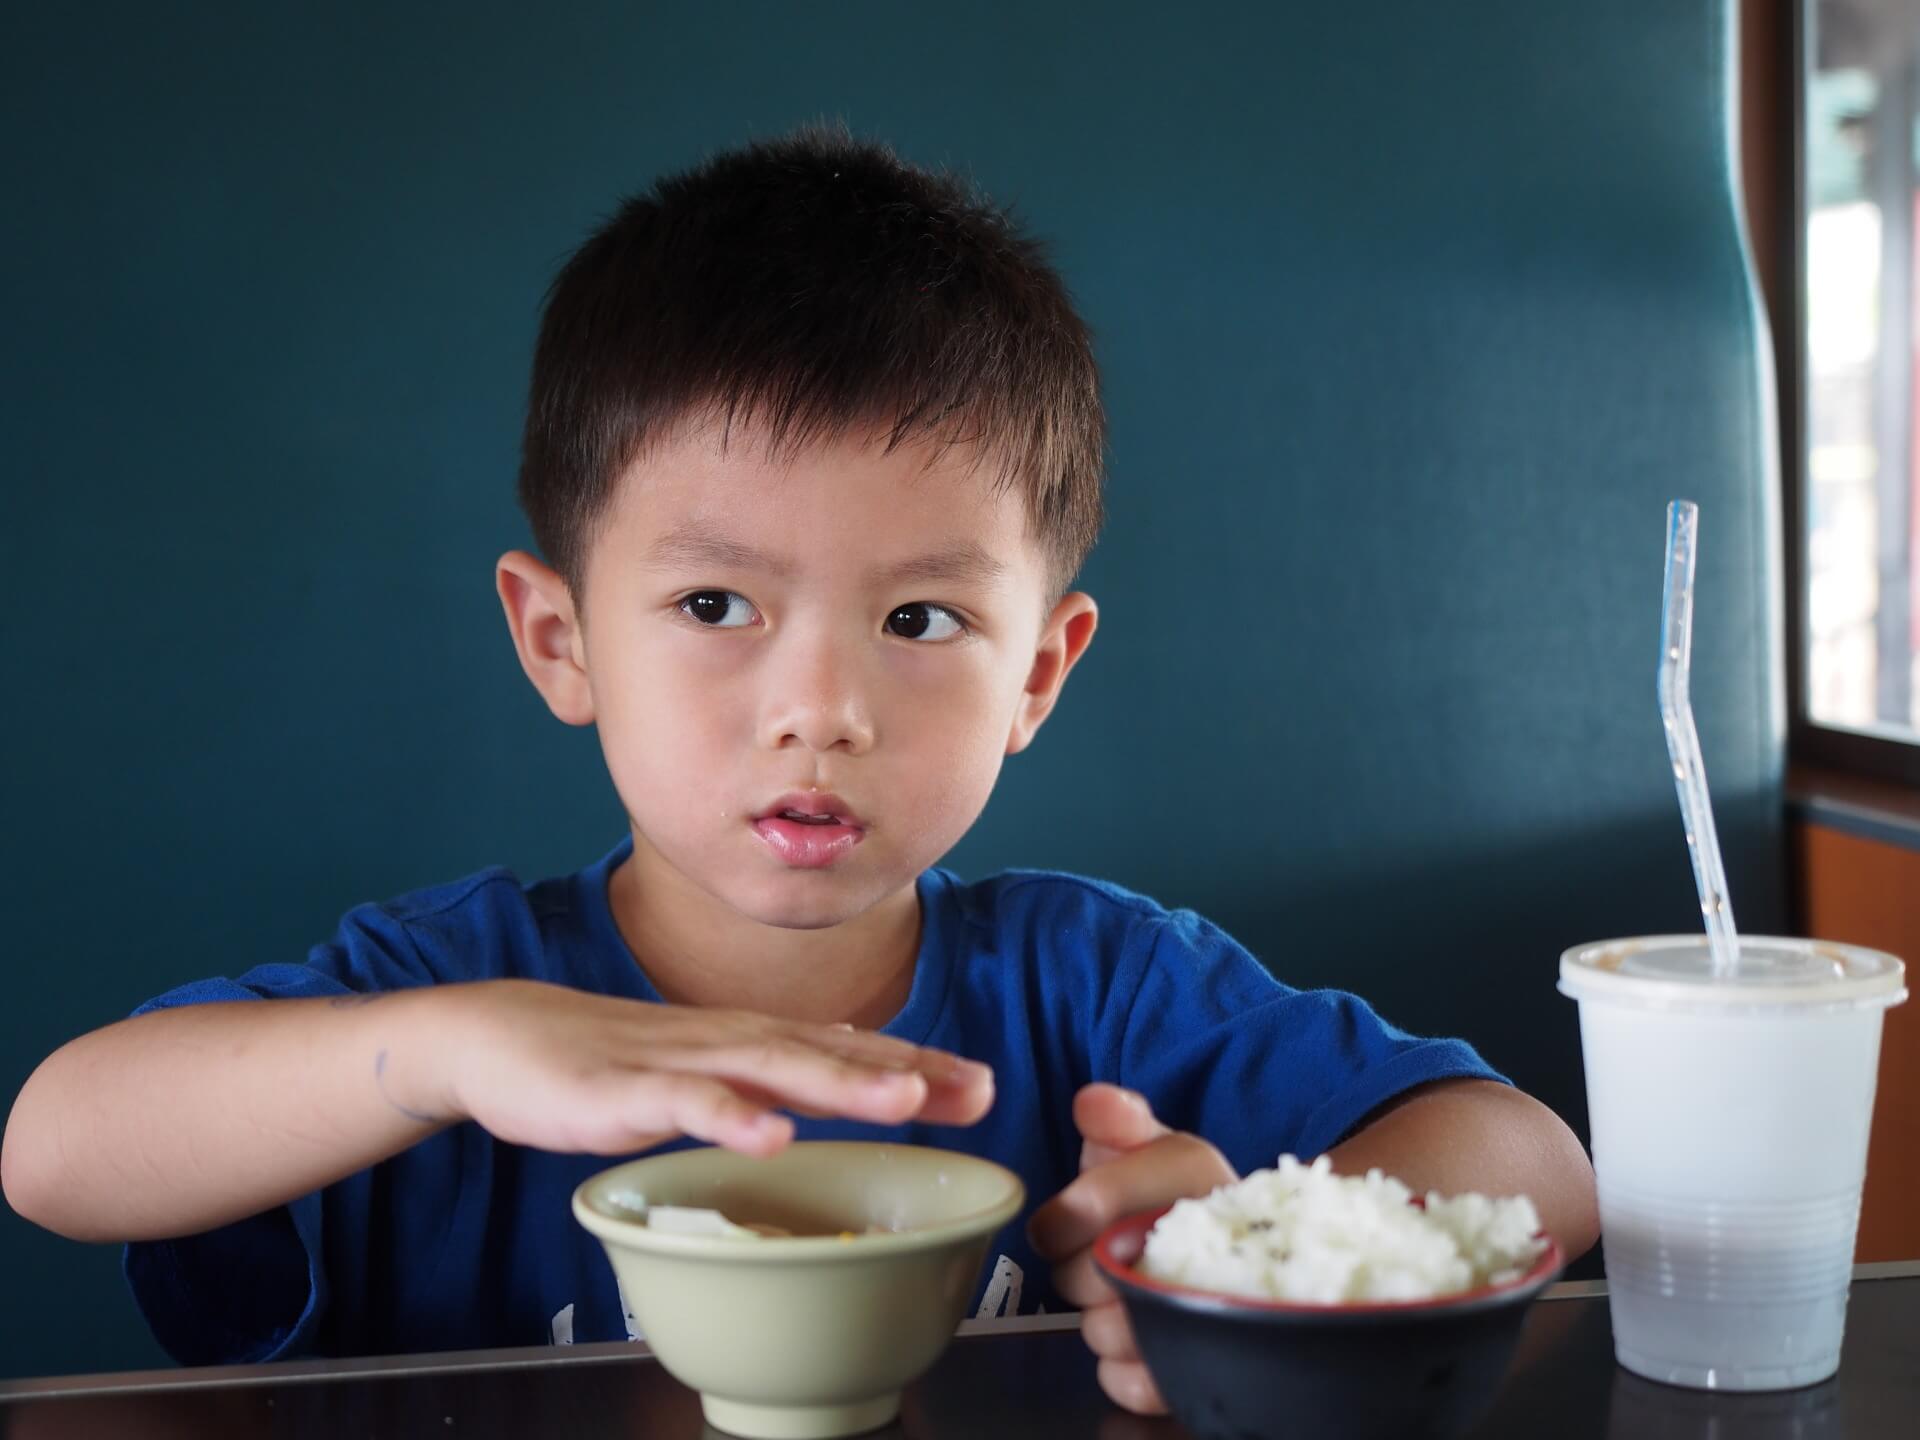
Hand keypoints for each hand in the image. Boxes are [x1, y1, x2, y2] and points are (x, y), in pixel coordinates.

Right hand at [409, 980, 993, 1155]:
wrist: (508, 1038)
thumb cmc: (614, 1064)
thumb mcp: (707, 1072)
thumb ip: (772, 1083)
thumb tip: (845, 1089)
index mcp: (753, 1042)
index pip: (851, 1050)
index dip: (920, 1067)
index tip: (985, 1088)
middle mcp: (731, 1042)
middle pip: (833, 1055)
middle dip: (910, 1073)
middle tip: (979, 1090)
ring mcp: (682, 1063)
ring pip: (773, 1071)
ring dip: (842, 1085)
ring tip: (905, 1101)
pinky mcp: (628, 1091)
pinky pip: (685, 1104)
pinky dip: (731, 1118)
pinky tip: (770, 1138)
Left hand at [1026, 1083, 1236, 1414]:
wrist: (1237, 1249)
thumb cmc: (1172, 1190)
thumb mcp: (1148, 1141)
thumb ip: (1117, 1118)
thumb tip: (1093, 1103)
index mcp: (1193, 1173)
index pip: (1094, 1201)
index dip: (1066, 1215)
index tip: (1068, 1216)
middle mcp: (1209, 1241)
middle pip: (1092, 1272)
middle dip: (1079, 1266)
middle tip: (1098, 1256)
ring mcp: (1212, 1314)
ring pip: (1106, 1330)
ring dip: (1097, 1316)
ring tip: (1120, 1296)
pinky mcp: (1199, 1370)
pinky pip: (1133, 1382)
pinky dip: (1117, 1368)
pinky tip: (1130, 1339)